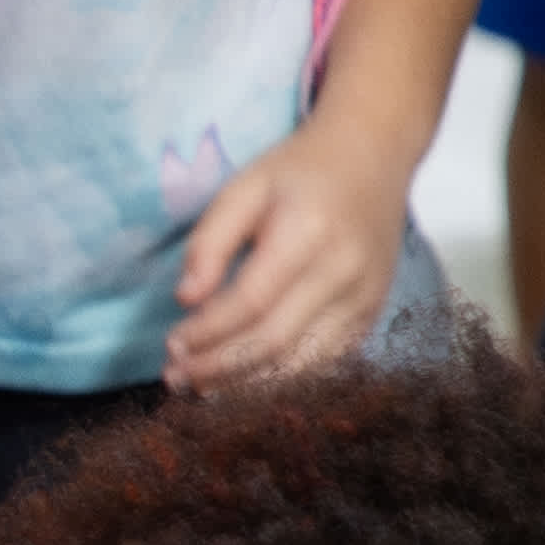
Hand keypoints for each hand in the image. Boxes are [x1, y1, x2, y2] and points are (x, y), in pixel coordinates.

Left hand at [166, 119, 413, 391]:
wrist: (374, 156)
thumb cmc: (299, 172)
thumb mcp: (244, 187)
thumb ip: (210, 241)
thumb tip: (185, 298)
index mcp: (310, 233)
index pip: (251, 302)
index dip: (207, 332)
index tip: (171, 345)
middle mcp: (345, 271)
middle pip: (275, 341)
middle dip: (218, 367)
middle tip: (175, 377)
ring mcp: (365, 297)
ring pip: (301, 363)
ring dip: (246, 385)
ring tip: (200, 388)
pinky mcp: (372, 313)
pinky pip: (324, 362)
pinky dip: (281, 380)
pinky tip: (244, 382)